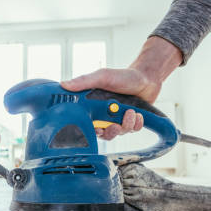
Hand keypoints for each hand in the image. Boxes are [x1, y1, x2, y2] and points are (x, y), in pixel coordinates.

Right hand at [61, 36, 181, 139]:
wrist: (146, 77)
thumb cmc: (123, 76)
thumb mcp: (103, 76)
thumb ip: (85, 81)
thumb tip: (65, 84)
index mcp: (94, 106)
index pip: (87, 124)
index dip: (91, 130)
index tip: (97, 128)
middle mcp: (105, 115)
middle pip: (104, 134)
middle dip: (111, 131)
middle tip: (115, 125)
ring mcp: (118, 119)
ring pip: (119, 133)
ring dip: (126, 124)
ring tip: (130, 112)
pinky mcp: (131, 122)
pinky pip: (132, 130)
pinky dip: (136, 124)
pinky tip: (137, 114)